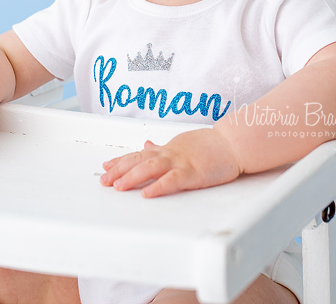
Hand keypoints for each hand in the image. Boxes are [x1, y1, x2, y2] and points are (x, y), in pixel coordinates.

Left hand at [99, 128, 241, 197]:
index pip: (138, 154)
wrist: (232, 142)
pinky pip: (173, 180)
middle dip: (119, 170)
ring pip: (151, 168)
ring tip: (118, 186)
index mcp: (167, 149)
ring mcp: (181, 163)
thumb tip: (146, 143)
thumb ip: (162, 147)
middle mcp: (170, 154)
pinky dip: (158, 187)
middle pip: (139, 160)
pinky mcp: (194, 173)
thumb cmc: (210, 145)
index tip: (105, 166)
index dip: (120, 160)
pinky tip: (147, 194)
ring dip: (132, 176)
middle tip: (104, 179)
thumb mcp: (181, 142)